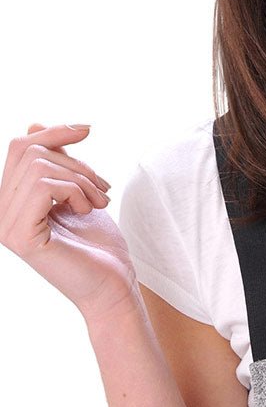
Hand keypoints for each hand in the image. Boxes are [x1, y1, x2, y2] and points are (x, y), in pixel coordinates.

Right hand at [0, 123, 139, 323]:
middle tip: (103, 188)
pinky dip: (75, 191)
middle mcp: (1, 212)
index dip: (53, 132)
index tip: (87, 130)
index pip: (19, 147)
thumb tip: (33, 124)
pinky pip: (45, 187)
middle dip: (78, 162)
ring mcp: (6, 226)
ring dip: (82, 179)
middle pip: (31, 152)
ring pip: (40, 167)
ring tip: (100, 201)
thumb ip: (55, 162)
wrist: (112, 282)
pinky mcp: (21, 237)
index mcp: (12, 200)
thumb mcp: (75, 188)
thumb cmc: (96, 240)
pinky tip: (87, 210)